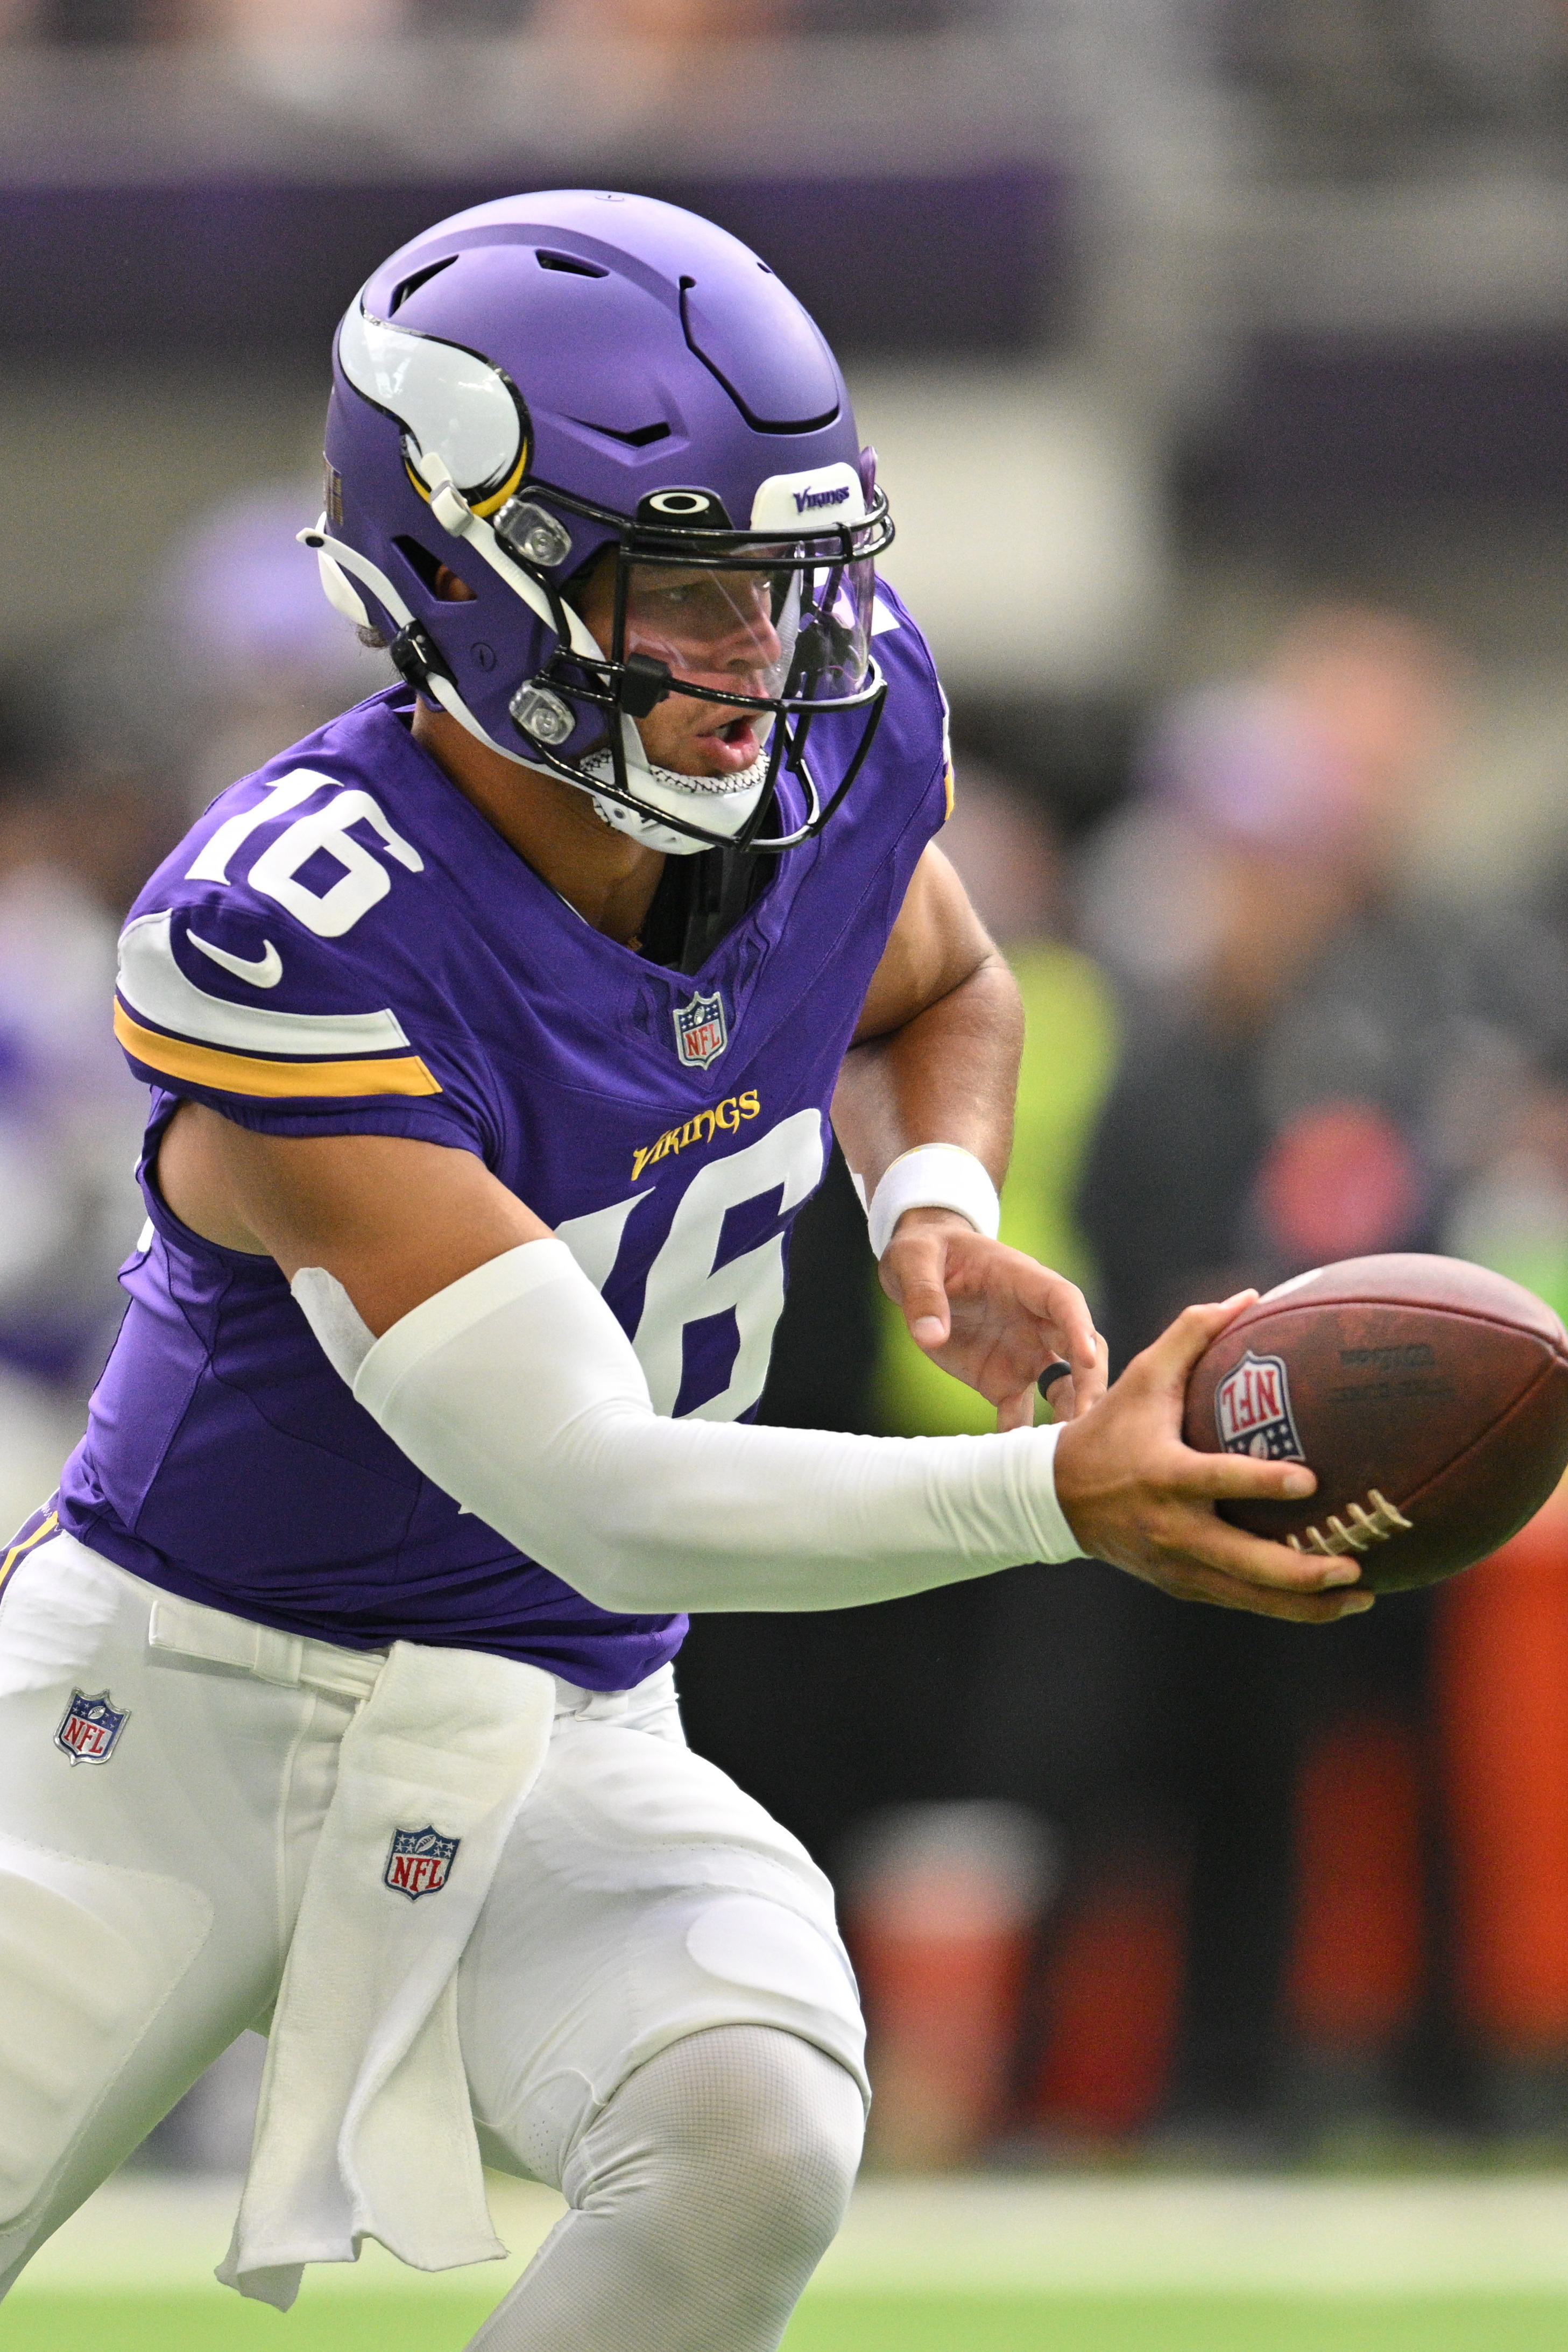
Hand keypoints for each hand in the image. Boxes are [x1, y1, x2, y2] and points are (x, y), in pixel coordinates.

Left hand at [880, 1207, 1106, 1431]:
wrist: (918, 1269)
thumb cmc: (925, 1252)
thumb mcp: (913, 1259)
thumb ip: (923, 1293)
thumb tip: (930, 1336)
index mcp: (1023, 1279)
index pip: (1063, 1301)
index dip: (1079, 1328)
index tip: (1089, 1357)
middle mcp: (1035, 1319)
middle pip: (1078, 1349)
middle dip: (1088, 1382)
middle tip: (1087, 1418)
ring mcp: (1024, 1352)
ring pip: (1061, 1386)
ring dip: (1068, 1414)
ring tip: (1065, 1450)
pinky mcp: (1002, 1379)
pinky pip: (1019, 1410)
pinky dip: (1022, 1434)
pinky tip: (1019, 1463)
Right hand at [1052, 1292, 1374, 1622]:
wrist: (1058, 1498)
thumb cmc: (1111, 1428)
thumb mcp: (1143, 1376)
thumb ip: (1192, 1333)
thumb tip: (1250, 1294)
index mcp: (1165, 1475)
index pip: (1218, 1481)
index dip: (1262, 1484)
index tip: (1310, 1481)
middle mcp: (1172, 1529)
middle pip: (1243, 1564)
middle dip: (1301, 1573)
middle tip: (1354, 1565)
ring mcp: (1178, 1565)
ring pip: (1249, 1596)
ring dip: (1307, 1604)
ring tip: (1363, 1596)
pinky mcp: (1182, 1586)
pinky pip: (1240, 1601)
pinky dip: (1284, 1606)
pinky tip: (1329, 1602)